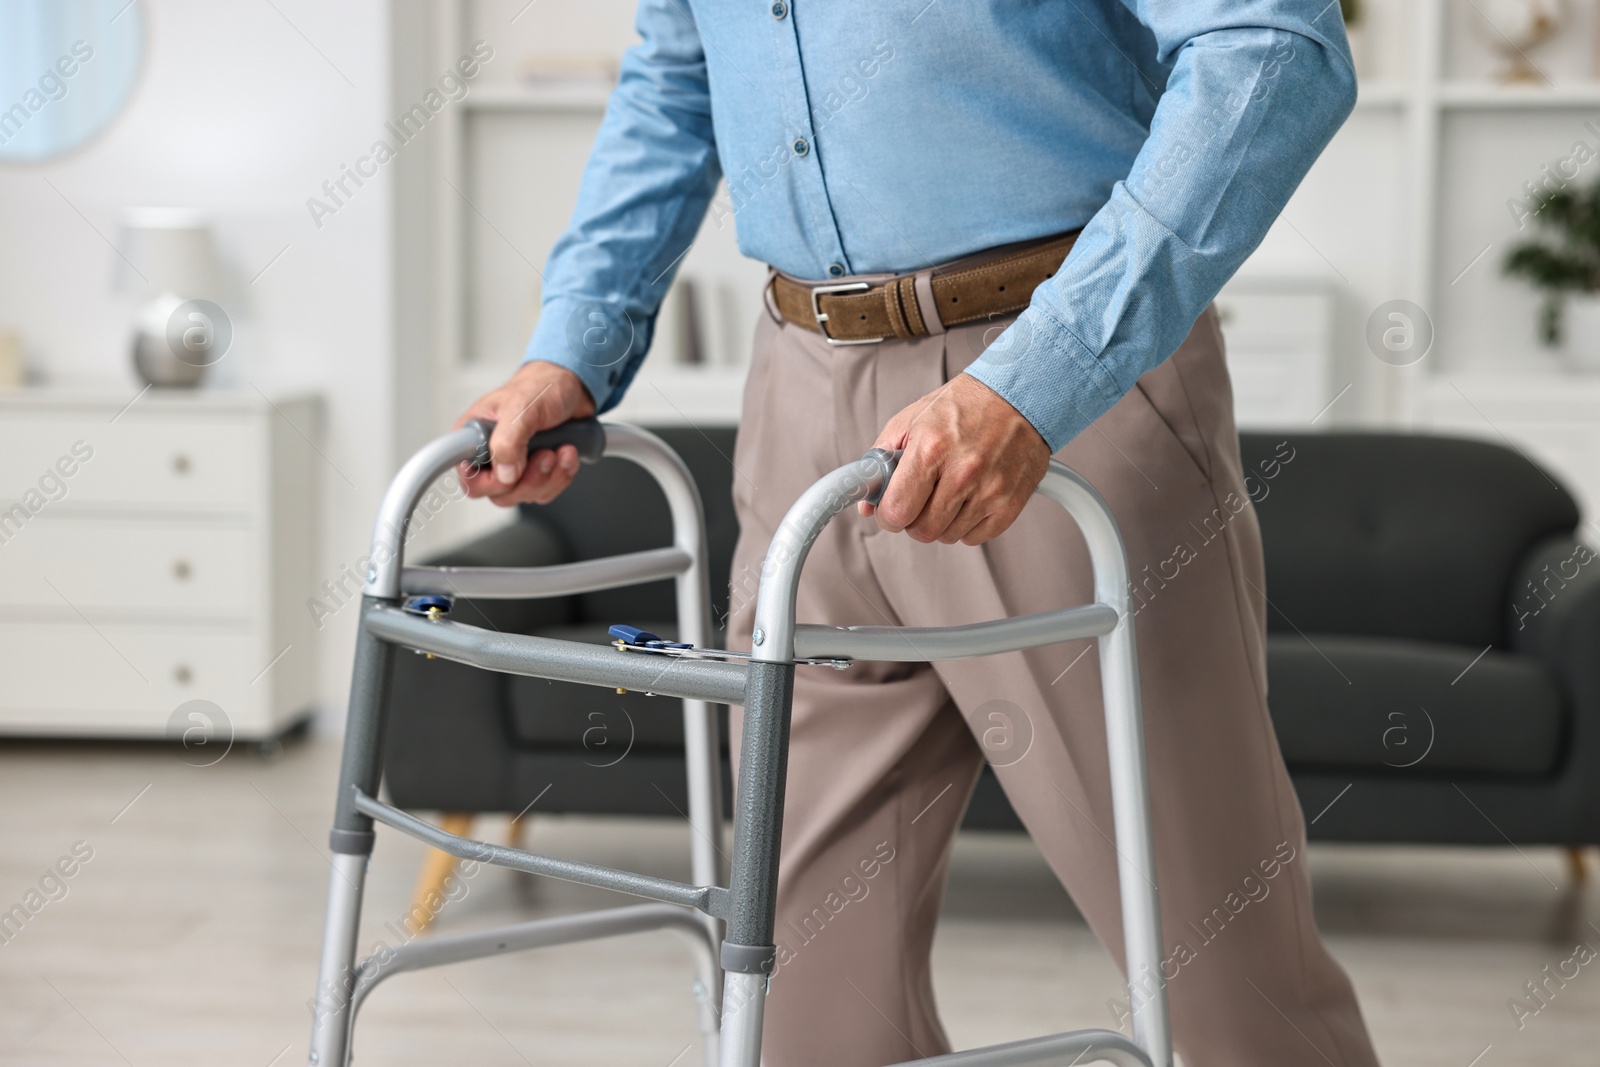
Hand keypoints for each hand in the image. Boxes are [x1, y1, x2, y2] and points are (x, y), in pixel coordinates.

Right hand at [455, 362, 596, 506]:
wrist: (573, 386)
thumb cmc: (542, 387)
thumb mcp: (522, 406)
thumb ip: (509, 440)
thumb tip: (505, 473)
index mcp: (474, 436)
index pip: (467, 477)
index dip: (487, 483)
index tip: (509, 473)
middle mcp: (490, 453)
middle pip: (499, 493)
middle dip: (529, 480)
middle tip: (546, 454)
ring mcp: (514, 464)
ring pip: (525, 495)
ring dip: (550, 476)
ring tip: (561, 449)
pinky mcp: (536, 470)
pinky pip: (545, 491)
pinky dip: (561, 475)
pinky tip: (566, 454)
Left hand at [859, 373, 1050, 545]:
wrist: (1020, 396)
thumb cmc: (965, 406)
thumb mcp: (911, 420)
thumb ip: (881, 461)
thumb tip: (866, 503)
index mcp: (931, 448)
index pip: (896, 511)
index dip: (888, 515)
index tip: (891, 507)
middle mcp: (963, 472)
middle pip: (922, 531)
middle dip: (914, 519)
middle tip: (921, 497)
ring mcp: (990, 490)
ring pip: (948, 536)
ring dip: (942, 521)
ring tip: (949, 490)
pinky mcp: (1010, 503)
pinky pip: (976, 537)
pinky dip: (968, 524)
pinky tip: (970, 497)